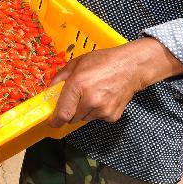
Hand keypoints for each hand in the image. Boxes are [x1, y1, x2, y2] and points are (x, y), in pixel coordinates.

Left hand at [47, 36, 182, 126]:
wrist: (131, 67)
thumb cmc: (105, 61)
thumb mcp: (77, 63)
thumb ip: (60, 77)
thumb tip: (50, 90)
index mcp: (78, 85)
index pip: (62, 112)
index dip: (55, 120)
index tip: (52, 121)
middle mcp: (90, 100)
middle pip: (71, 118)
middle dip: (70, 110)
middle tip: (76, 98)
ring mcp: (102, 110)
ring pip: (84, 118)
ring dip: (83, 110)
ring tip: (92, 94)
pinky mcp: (112, 116)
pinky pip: (97, 118)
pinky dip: (96, 111)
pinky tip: (102, 98)